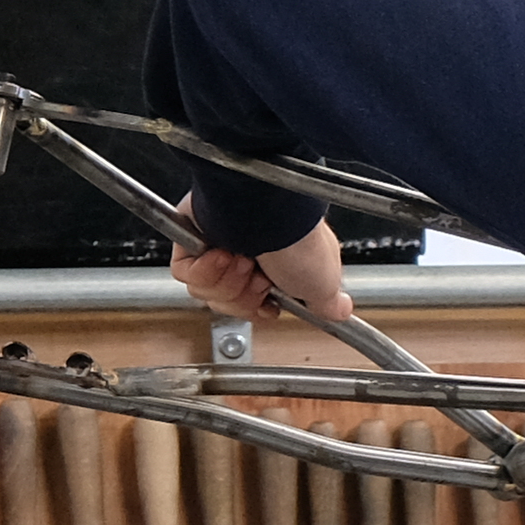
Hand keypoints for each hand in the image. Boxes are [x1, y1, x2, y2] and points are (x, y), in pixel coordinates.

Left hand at [165, 220, 349, 326]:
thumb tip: (339, 309)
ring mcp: (217, 245)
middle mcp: (247, 253)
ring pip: (207, 291)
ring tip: (243, 261)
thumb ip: (328, 302)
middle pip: (230, 301)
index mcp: (278, 264)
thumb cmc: (299, 241)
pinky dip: (204, 271)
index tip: (268, 305)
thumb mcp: (325, 283)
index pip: (257, 303)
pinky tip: (221, 255)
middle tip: (260, 278)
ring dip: (227, 283)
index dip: (260, 309)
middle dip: (245, 296)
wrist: (269, 214)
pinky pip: (185, 274)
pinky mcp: (190, 238)